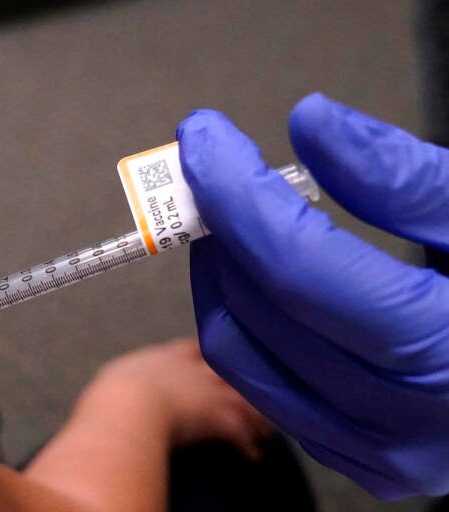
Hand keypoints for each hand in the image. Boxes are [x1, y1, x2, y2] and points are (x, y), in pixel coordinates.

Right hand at [90, 339, 271, 457]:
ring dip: (255, 416)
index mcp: (167, 356)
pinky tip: (252, 455)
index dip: (205, 353)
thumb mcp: (118, 374)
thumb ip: (127, 375)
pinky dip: (248, 445)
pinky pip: (241, 432)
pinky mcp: (219, 417)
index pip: (192, 348)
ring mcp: (210, 392)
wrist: (131, 405)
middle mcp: (194, 370)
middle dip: (241, 383)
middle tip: (254, 394)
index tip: (212, 358)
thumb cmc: (116, 390)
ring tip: (264, 430)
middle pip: (227, 372)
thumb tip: (122, 380)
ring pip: (243, 400)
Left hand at [177, 93, 448, 497]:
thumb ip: (403, 177)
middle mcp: (398, 425)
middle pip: (254, 310)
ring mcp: (369, 451)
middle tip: (215, 168)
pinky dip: (241, 317)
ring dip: (219, 271)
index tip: (204, 137)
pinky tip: (256, 272)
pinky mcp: (349, 452)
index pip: (298, 267)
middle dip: (220, 225)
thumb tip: (310, 123)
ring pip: (236, 351)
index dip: (238, 195)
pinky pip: (257, 379)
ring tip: (233, 215)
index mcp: (446, 359)